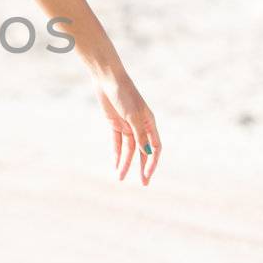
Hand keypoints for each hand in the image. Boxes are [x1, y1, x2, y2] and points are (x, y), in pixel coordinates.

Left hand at [91, 67, 161, 183]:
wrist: (107, 79)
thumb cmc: (124, 94)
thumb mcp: (133, 115)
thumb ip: (139, 133)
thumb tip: (146, 152)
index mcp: (150, 122)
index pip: (155, 147)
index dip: (152, 162)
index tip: (147, 175)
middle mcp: (140, 125)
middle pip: (142, 151)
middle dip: (142, 167)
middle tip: (144, 183)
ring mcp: (127, 125)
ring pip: (128, 149)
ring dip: (125, 163)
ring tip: (120, 178)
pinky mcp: (115, 123)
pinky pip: (117, 143)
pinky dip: (117, 154)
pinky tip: (116, 165)